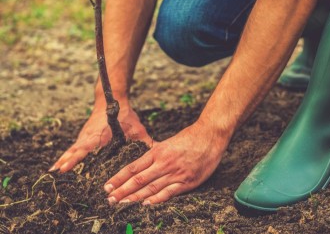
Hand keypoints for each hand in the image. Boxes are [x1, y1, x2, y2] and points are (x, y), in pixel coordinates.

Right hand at [50, 103, 151, 172]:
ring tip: (54, 171)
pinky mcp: (85, 135)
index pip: (86, 148)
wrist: (111, 98)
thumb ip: (145, 141)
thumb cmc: (125, 114)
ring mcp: (86, 135)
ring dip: (64, 158)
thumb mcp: (137, 127)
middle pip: (76, 149)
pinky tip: (62, 164)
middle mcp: (90, 135)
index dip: (76, 158)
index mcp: (101, 135)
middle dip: (66, 160)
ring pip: (73, 148)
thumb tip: (158, 151)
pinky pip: (75, 146)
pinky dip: (68, 154)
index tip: (66, 167)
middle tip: (56, 173)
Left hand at [104, 122, 228, 204]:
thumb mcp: (169, 142)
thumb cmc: (190, 137)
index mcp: (157, 152)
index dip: (119, 178)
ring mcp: (175, 173)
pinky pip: (169, 192)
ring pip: (151, 187)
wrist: (210, 135)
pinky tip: (146, 204)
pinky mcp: (187, 181)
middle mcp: (163, 163)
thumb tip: (143, 160)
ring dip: (135, 197)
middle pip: (138, 179)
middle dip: (122, 190)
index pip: (133, 167)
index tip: (107, 186)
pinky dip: (157, 199)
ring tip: (122, 204)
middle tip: (109, 199)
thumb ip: (156, 153)